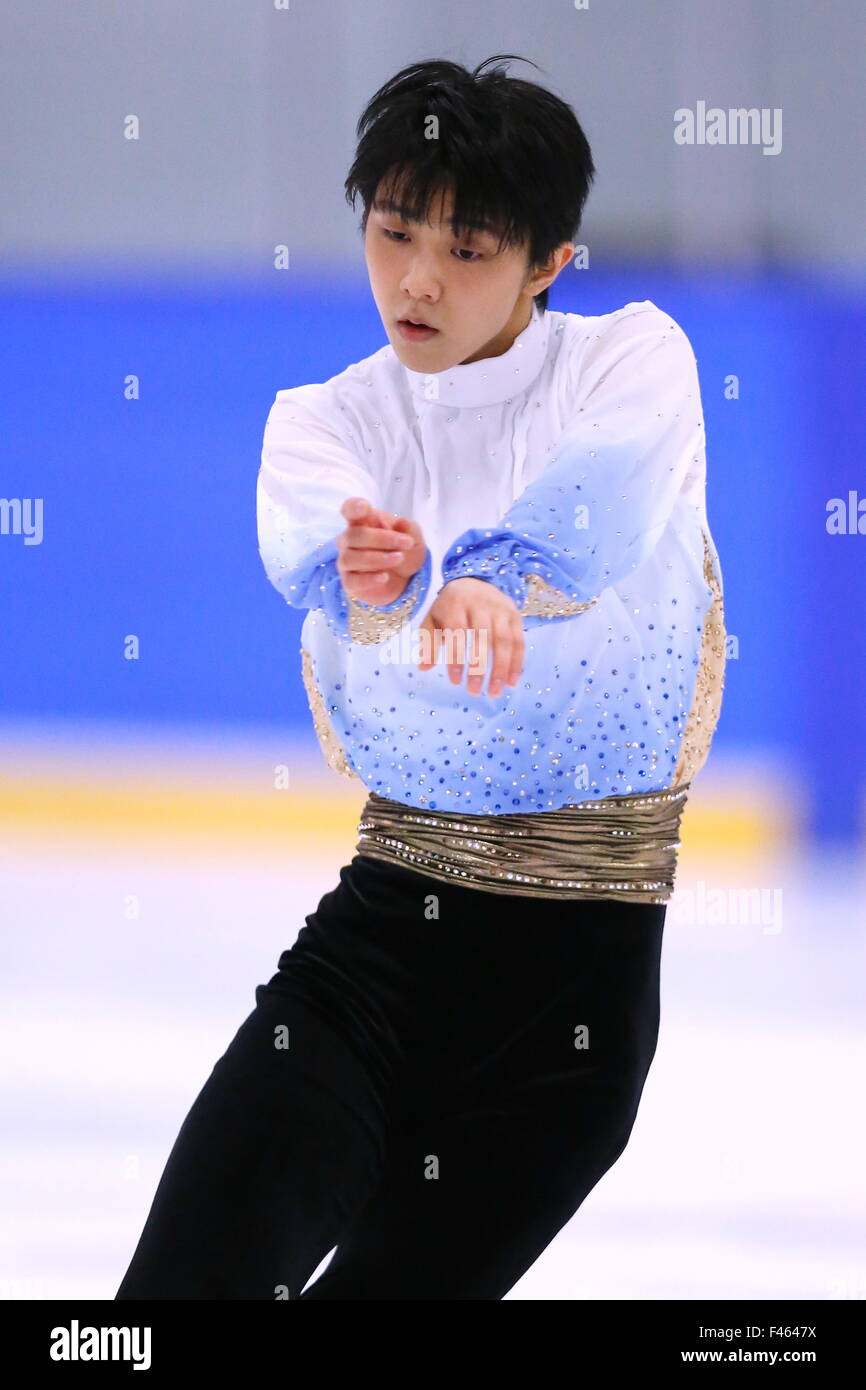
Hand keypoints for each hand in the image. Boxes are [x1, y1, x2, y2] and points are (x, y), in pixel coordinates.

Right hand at [337, 497, 426, 605]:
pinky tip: (384, 576)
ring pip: (351, 558)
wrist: (407, 580)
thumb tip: (400, 524)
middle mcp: (350, 540)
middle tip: (406, 543)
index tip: (364, 508)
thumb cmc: (404, 551)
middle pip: (354, 535)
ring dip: (377, 558)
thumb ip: (409, 528)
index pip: (350, 510)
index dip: (353, 507)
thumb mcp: (414, 537)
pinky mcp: (349, 582)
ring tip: (399, 559)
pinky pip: (353, 580)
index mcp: (363, 522)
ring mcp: (347, 561)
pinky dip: (369, 578)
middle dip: (381, 538)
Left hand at [417, 577, 524, 697]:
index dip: (456, 658)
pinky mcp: (515, 615)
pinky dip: (516, 663)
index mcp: (456, 603)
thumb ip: (428, 641)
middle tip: (474, 692)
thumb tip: (423, 667)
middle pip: (483, 638)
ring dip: (501, 669)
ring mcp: (501, 609)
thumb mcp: (433, 618)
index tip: (455, 682)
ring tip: (494, 692)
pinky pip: (518, 641)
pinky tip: (511, 682)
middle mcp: (481, 604)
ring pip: (504, 641)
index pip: (457, 633)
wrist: (473, 580)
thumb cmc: (450, 607)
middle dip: (479, 668)